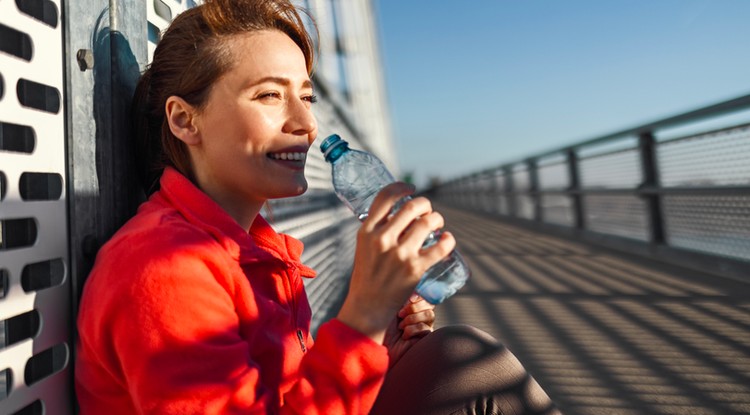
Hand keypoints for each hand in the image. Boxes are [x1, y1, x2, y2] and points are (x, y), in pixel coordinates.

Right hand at [337, 183, 454, 342]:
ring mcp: (400, 254)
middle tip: (428, 211)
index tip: (410, 188)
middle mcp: (382, 239)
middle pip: (412, 206)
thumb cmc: (367, 276)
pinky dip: (448, 240)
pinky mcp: (415, 269)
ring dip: (438, 219)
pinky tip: (447, 238)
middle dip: (425, 204)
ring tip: (438, 224)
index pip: (385, 197)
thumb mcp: (364, 246)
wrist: (367, 307)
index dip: (401, 187)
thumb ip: (378, 229)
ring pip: (428, 223)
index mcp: (367, 230)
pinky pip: (440, 247)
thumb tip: (400, 213)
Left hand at [384, 294, 435, 367]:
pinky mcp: (425, 340)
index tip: (410, 298)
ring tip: (400, 327)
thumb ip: (402, 296)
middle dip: (414, 307)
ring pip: (429, 315)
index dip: (421, 295)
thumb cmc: (380, 327)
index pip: (425, 295)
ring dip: (412, 319)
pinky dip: (412, 330)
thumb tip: (415, 289)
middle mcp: (420, 315)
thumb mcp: (390, 307)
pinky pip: (426, 328)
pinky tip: (403, 336)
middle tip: (399, 314)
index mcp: (412, 305)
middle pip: (429, 304)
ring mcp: (424, 327)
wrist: (377, 347)